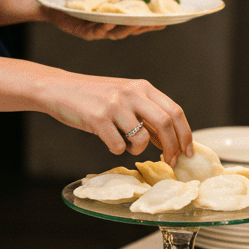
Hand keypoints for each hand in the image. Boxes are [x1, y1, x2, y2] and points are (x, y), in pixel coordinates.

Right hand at [35, 72, 192, 165]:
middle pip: (165, 124)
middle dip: (172, 148)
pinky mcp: (98, 118)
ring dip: (138, 150)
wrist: (60, 89)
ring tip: (127, 145)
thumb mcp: (125, 97)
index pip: (175, 111)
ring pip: (141, 139)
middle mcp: (132, 93)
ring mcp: (115, 105)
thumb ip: (146, 114)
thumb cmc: (94, 97)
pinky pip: (118, 146)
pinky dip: (118, 150)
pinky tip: (109, 141)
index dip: (186, 134)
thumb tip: (169, 140)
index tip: (188, 152)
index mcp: (142, 87)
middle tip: (171, 162)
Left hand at [45, 11, 165, 41]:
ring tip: (136, 23)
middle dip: (144, 27)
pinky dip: (104, 29)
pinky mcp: (85, 33)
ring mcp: (99, 30)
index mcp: (119, 14)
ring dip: (127, 29)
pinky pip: (97, 33)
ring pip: (117, 34)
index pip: (139, 21)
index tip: (165, 21)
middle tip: (156, 24)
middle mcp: (111, 25)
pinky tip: (109, 23)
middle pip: (131, 30)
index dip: (152, 22)